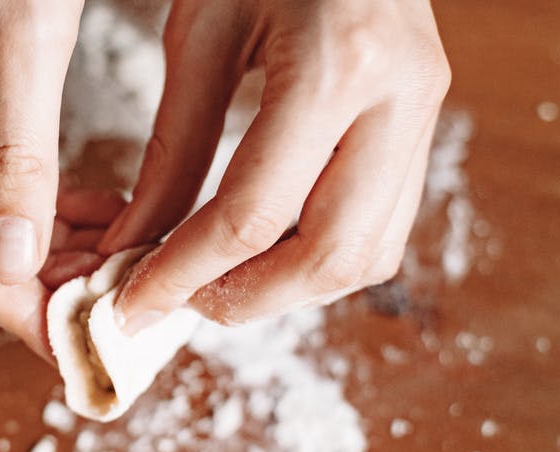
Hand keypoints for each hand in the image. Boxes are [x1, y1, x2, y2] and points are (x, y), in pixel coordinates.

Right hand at [0, 0, 86, 359]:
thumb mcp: (25, 24)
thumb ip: (16, 142)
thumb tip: (10, 259)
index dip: (12, 307)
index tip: (73, 344)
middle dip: (35, 285)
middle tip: (108, 312)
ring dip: (45, 248)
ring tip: (114, 269)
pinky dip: (40, 200)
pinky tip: (93, 216)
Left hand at [99, 0, 450, 332]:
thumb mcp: (199, 37)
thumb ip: (172, 151)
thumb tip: (134, 245)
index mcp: (336, 65)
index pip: (251, 215)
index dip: (182, 274)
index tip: (132, 305)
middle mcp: (400, 97)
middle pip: (329, 256)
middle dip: (246, 300)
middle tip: (179, 307)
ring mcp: (426, 112)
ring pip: (369, 255)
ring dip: (288, 290)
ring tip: (216, 285)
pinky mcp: (427, 124)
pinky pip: (383, 226)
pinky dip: (320, 257)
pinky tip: (265, 251)